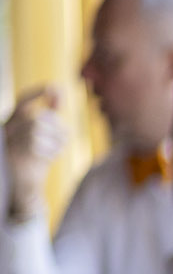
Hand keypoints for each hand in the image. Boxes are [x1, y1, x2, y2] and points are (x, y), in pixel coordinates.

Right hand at [4, 87, 64, 224]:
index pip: (22, 102)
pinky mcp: (16, 156)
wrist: (24, 186)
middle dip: (57, 128)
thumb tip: (57, 90)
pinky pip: (41, 147)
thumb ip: (49, 113)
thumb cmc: (34, 158)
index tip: (53, 86)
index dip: (37, 94)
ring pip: (42, 132)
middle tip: (63, 139)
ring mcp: (10, 143)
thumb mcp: (42, 134)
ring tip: (55, 151)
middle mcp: (6, 131)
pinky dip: (51, 153)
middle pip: (39, 119)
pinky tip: (48, 160)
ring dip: (57, 142)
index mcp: (11, 123)